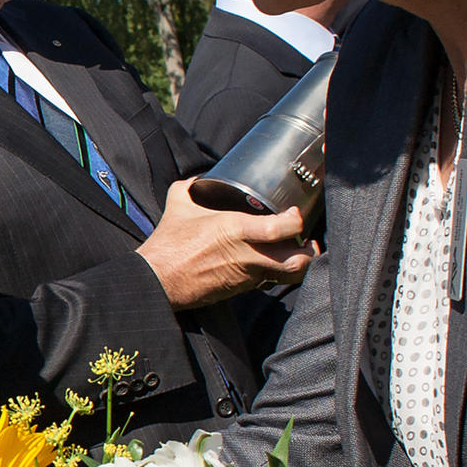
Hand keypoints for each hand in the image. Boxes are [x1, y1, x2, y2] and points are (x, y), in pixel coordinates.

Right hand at [138, 179, 317, 308]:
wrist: (158, 280)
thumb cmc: (169, 244)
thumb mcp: (179, 204)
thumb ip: (192, 186)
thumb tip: (201, 177)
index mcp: (235, 230)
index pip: (280, 228)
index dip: (295, 220)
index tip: (294, 213)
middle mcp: (247, 255)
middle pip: (296, 261)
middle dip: (308, 251)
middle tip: (306, 239)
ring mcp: (246, 275)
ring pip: (287, 276)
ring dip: (298, 265)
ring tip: (298, 252)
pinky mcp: (240, 289)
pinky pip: (268, 282)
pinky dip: (275, 273)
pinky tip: (271, 263)